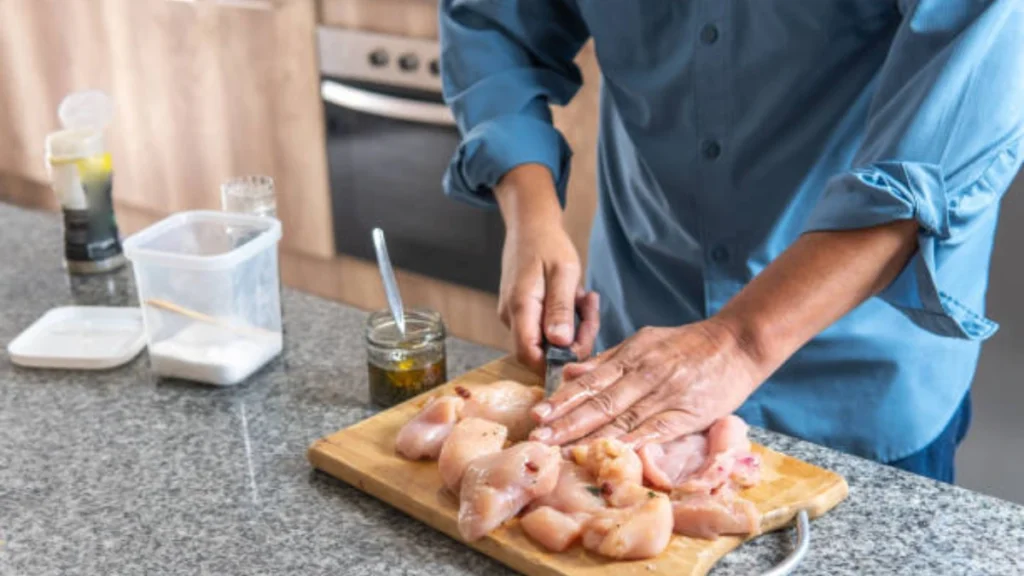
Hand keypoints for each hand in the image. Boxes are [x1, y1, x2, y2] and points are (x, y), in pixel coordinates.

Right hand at [493, 164, 598, 372]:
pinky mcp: (523, 313)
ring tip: (586, 298)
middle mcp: (512, 317)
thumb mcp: (564, 273)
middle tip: (592, 312)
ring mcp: (516, 316)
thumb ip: (560, 309)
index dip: (556, 362)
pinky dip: (567, 317)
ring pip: (549, 340)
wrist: (531, 225)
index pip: (529, 356)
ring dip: (574, 326)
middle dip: (574, 340)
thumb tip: (560, 344)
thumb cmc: (548, 244)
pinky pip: (547, 327)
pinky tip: (577, 297)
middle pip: (542, 351)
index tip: (583, 344)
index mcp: (520, 308)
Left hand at [528, 319, 763, 445]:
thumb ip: (607, 360)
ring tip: (562, 451)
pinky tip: (609, 455)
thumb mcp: (645, 342)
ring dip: (590, 437)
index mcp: (631, 356)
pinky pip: (653, 432)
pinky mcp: (686, 414)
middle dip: (566, 422)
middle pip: (599, 402)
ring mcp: (664, 394)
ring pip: (621, 419)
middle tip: (538, 438)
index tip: (538, 415)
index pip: (590, 381)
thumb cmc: (689, 346)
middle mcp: (643, 374)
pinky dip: (630, 444)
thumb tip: (571, 372)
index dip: (563, 400)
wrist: (738, 344)